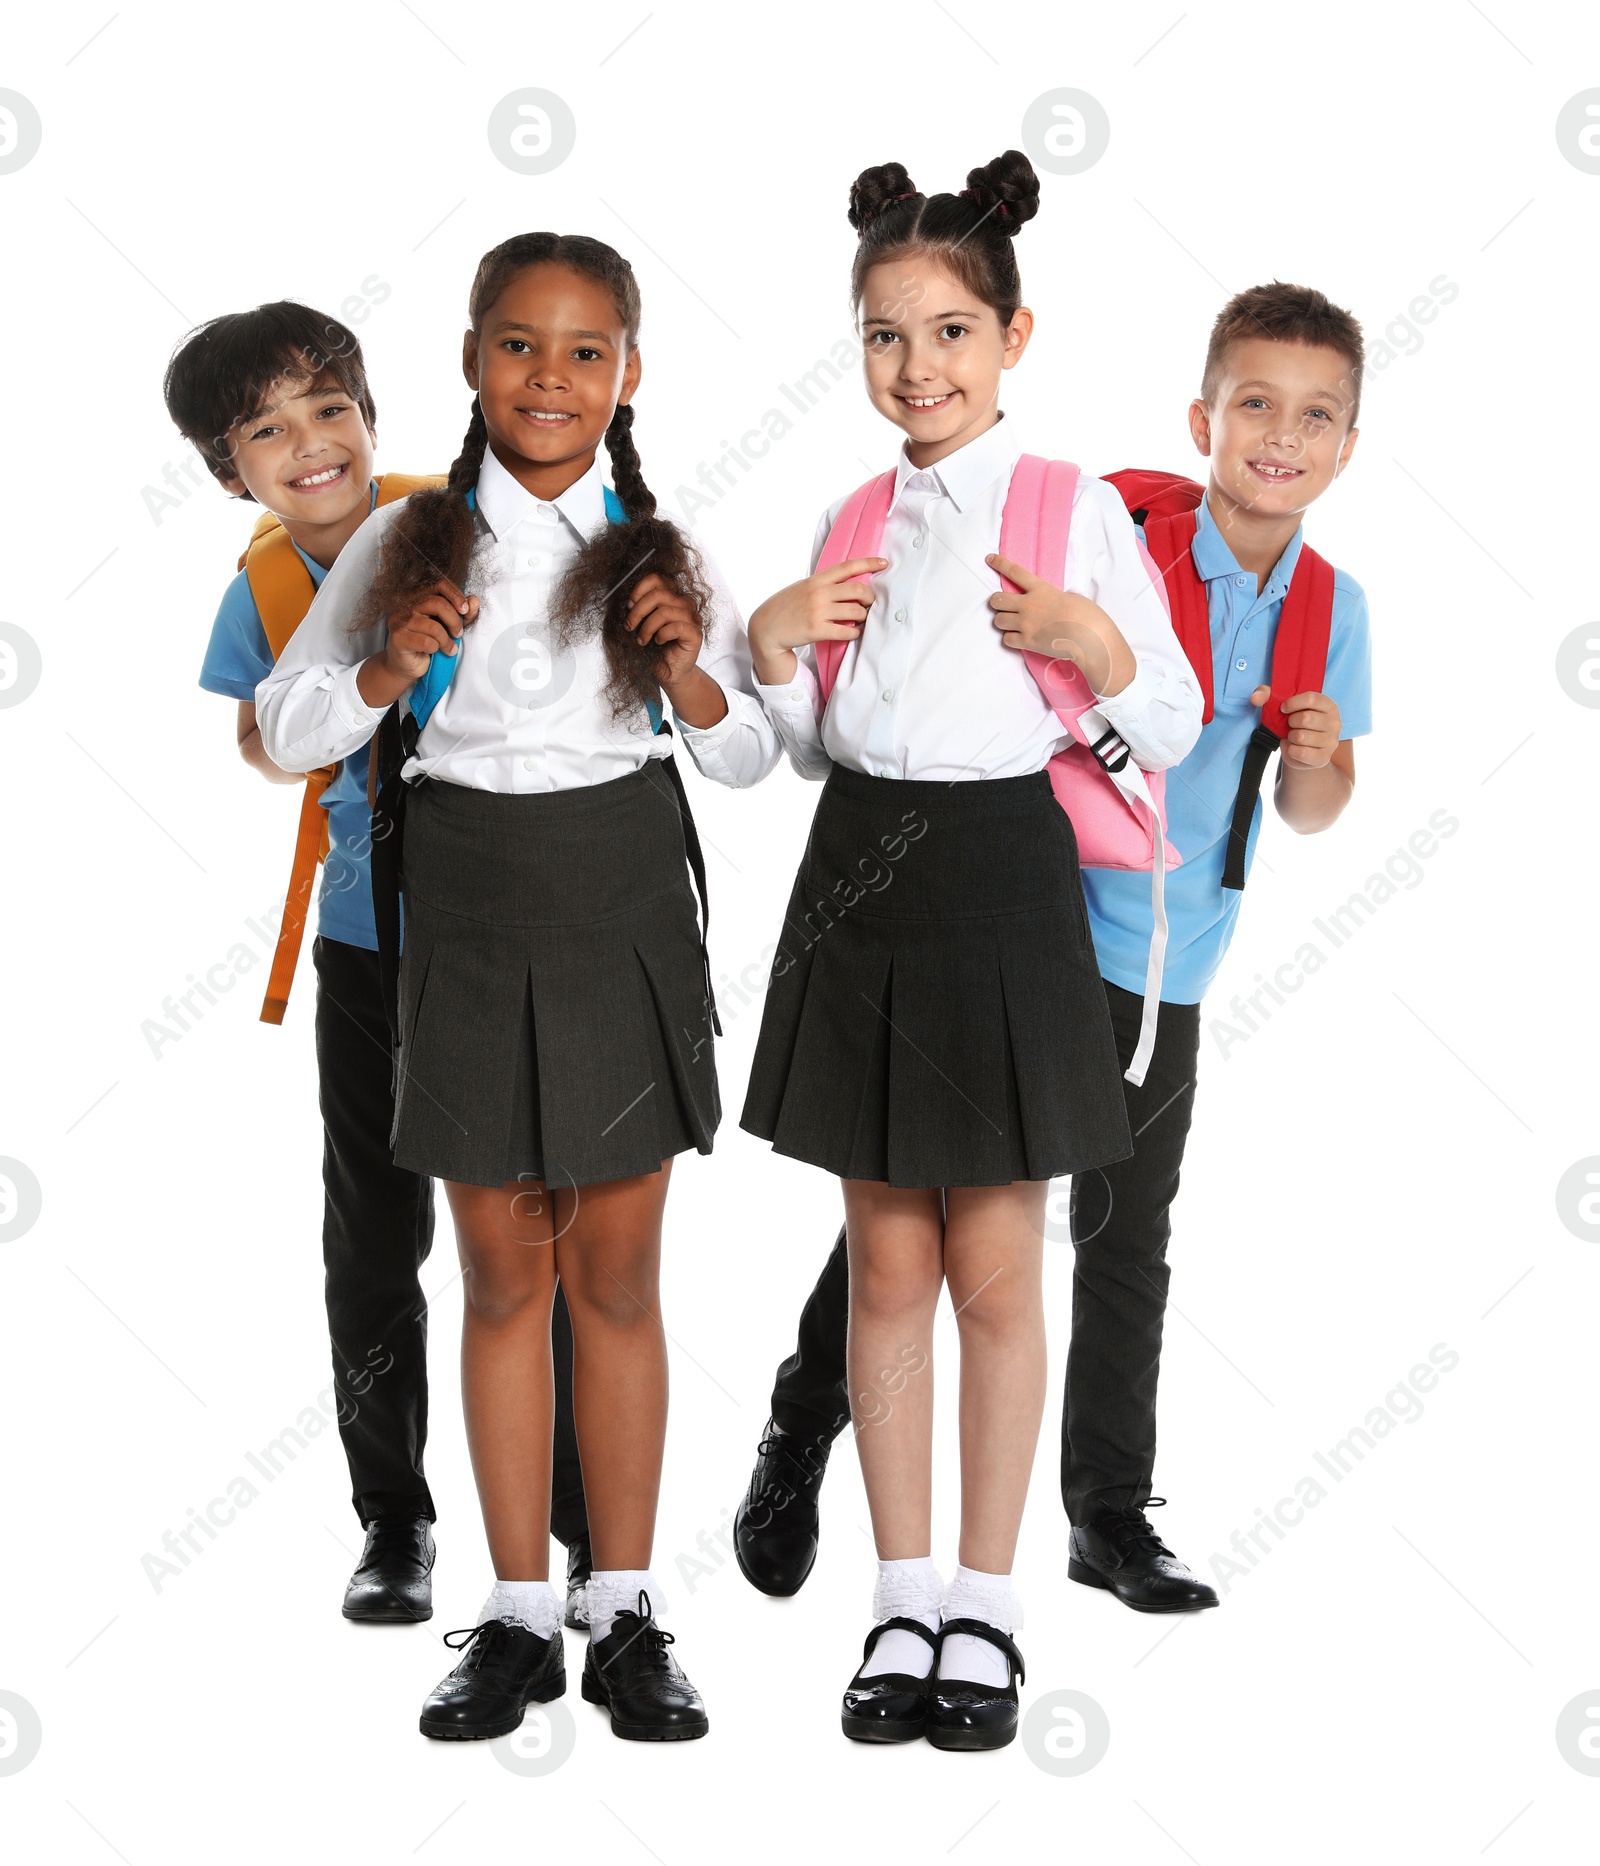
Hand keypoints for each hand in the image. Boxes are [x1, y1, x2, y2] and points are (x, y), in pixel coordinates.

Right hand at [384, 577, 478, 683]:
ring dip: (446, 640)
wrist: (409, 666)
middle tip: (459, 633)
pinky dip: (436, 648)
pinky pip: (425, 642)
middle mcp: (408, 605)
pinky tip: (436, 651)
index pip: (440, 585)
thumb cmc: (428, 644)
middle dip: (454, 620)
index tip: (466, 610)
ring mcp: (400, 621)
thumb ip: (463, 614)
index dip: (456, 595)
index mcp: (420, 597)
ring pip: (433, 626)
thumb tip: (474, 601)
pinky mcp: (398, 638)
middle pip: (437, 603)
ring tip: (450, 648)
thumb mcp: (450, 627)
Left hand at [626, 572, 702, 688]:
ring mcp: (692, 618)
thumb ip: (639, 609)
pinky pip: (676, 627)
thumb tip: (626, 600)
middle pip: (658, 594)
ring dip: (647, 627)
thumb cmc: (656, 650)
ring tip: (642, 640)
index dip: (639, 589)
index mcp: (671, 597)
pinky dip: (662, 635)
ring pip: (665, 611)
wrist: (669, 673)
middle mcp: (684, 604)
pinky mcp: (695, 634)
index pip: (656, 579)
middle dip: (638, 611)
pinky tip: (658, 642)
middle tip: (629, 626)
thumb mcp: (642, 624)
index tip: (629, 605)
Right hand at [748, 557, 884, 684]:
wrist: (765, 627)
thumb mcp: (802, 588)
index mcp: (817, 580)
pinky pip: (846, 631)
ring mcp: (817, 612)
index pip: (848, 567)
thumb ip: (823, 585)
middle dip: (870, 598)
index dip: (869, 563)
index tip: (884, 563)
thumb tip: (847, 585)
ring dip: (864, 617)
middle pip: (858, 590)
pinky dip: (855, 633)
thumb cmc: (786, 607)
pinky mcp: (816, 630)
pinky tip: (853, 633)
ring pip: (856, 612)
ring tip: (861, 620)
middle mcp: (819, 593)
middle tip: (870, 604)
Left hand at [986, 555, 1132, 696]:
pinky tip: (1019, 638)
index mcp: (1042, 589)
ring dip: (1003, 621)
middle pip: (997, 599)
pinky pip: (1006, 639)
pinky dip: (1011, 639)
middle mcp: (1029, 605)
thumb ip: (1053, 597)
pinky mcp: (1027, 642)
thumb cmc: (1087, 616)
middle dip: (996, 602)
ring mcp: (1026, 624)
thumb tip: (1047, 603)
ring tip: (1013, 624)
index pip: (1015, 572)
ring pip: (998, 620)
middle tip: (1002, 605)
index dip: (1000, 564)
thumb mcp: (1071, 597)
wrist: (1090, 637)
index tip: (989, 559)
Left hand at [1251, 686, 1341, 767]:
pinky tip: (1294, 748)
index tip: (1283, 708)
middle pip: (1305, 718)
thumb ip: (1267, 695)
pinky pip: (1302, 752)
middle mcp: (1335, 722)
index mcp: (1328, 705)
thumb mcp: (1283, 707)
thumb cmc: (1293, 724)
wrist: (1300, 751)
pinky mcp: (1324, 758)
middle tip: (1291, 725)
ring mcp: (1331, 741)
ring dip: (1291, 737)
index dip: (1292, 703)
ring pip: (1301, 736)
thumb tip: (1255, 697)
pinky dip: (1291, 751)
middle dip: (1290, 722)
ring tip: (1294, 737)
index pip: (1311, 698)